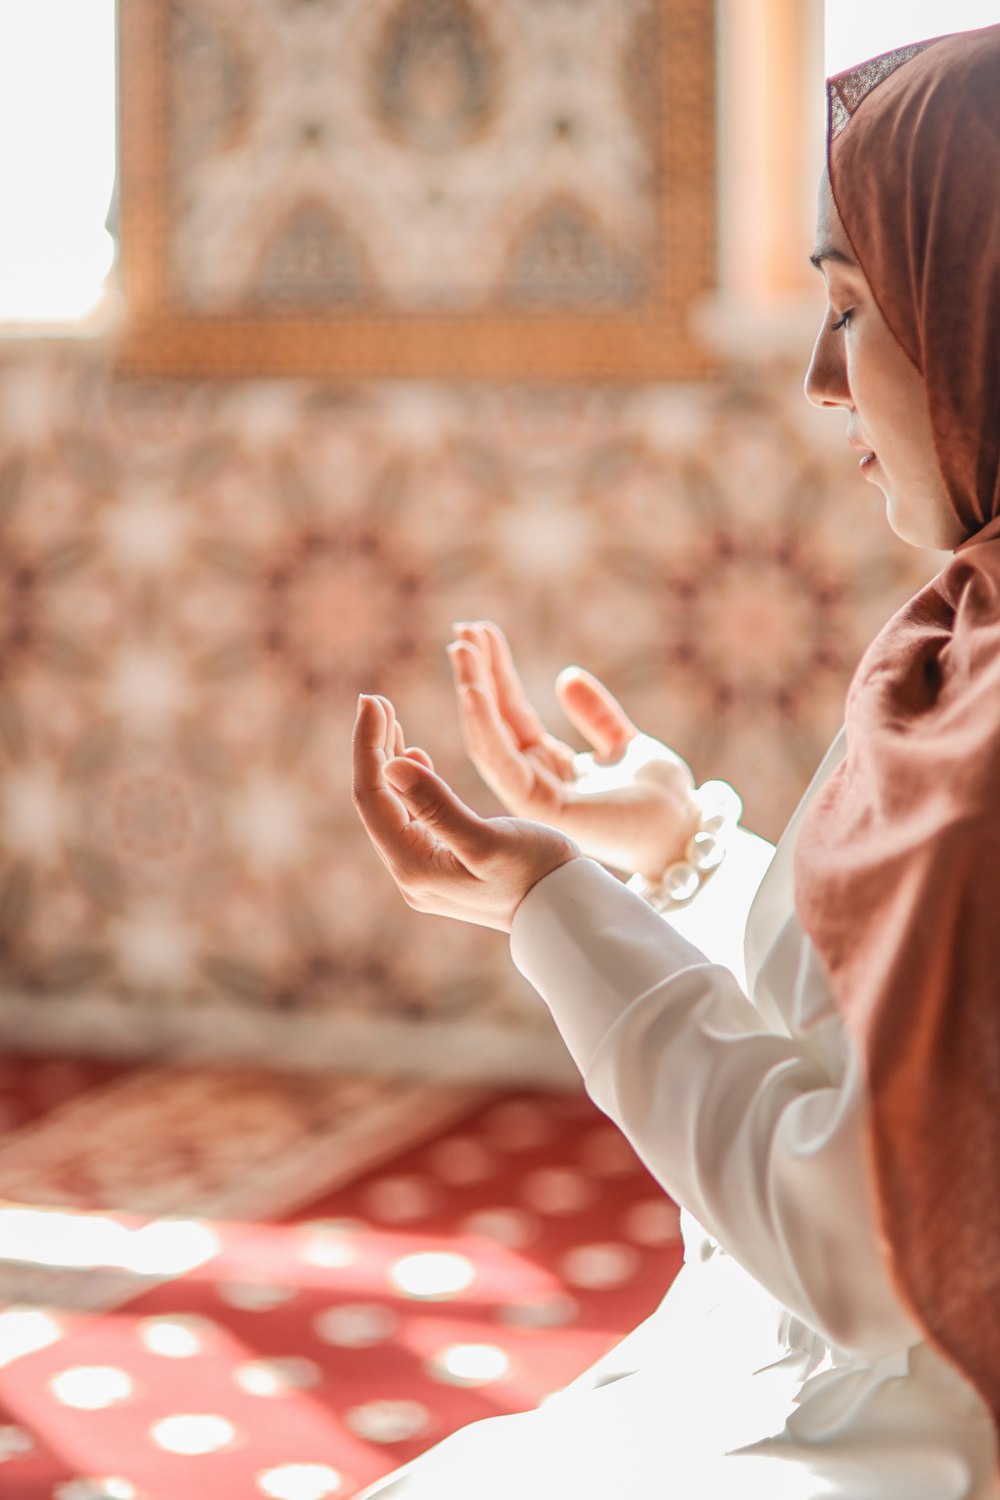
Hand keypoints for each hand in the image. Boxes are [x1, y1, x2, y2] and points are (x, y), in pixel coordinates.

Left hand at [352, 693, 579, 932]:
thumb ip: (437, 804)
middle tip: (374, 700)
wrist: (567, 913)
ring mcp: (425, 874)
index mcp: (415, 867)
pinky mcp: (442, 868)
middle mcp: (411, 874)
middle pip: (375, 802)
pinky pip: (411, 818)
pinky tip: (415, 758)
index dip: (368, 745)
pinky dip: (410, 783)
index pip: (373, 797)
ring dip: (388, 762)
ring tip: (388, 719)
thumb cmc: (538, 874)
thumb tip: (389, 765)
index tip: (373, 700)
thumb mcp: (488, 838)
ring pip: (392, 808)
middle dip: (372, 748)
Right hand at [449, 621, 699, 879]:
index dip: (496, 672)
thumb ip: (596, 714)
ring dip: (472, 692)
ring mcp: (532, 797)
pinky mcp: (539, 808)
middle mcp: (533, 781)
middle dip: (475, 675)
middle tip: (463, 628)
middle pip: (493, 721)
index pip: (510, 713)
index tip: (480, 631)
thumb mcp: (624, 742)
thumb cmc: (661, 797)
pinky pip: (500, 762)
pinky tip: (474, 690)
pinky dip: (483, 724)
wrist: (684, 831)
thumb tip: (568, 676)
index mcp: (548, 767)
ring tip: (462, 648)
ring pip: (487, 739)